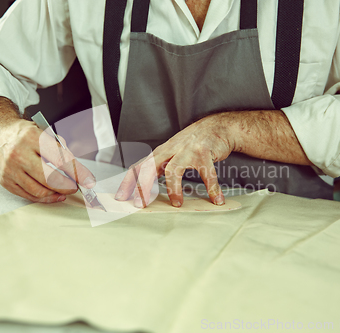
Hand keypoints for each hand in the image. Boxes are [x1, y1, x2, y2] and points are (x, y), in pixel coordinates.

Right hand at [0, 97, 95, 202]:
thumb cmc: (23, 134)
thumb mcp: (42, 132)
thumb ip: (60, 149)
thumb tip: (78, 170)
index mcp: (31, 137)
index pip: (60, 159)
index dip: (77, 172)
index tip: (88, 180)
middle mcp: (19, 153)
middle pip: (50, 178)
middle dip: (68, 186)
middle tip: (76, 186)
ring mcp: (10, 169)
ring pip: (40, 190)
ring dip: (57, 193)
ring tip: (65, 190)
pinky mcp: (5, 181)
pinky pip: (29, 195)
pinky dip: (45, 198)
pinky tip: (54, 195)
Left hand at [115, 113, 234, 207]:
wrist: (217, 125)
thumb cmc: (194, 142)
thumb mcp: (173, 151)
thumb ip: (161, 165)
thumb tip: (146, 184)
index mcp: (161, 153)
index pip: (139, 167)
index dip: (128, 182)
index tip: (121, 197)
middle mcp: (171, 150)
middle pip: (149, 167)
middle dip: (142, 186)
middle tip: (139, 204)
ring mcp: (187, 150)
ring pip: (173, 170)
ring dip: (173, 189)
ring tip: (177, 204)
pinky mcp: (204, 152)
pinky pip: (206, 174)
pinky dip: (212, 188)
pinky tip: (216, 199)